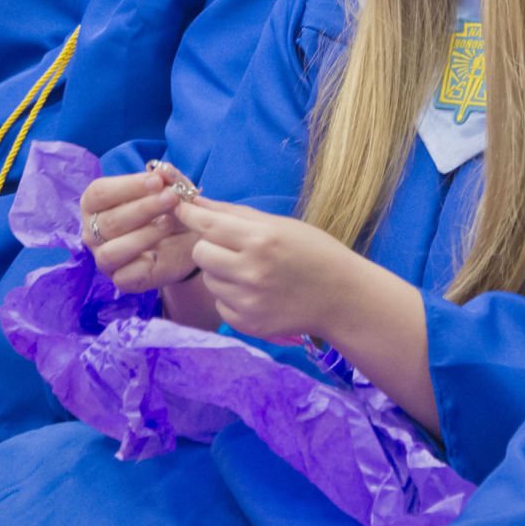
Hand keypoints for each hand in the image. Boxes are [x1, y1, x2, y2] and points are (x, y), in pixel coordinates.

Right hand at [81, 164, 198, 292]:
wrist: (188, 240)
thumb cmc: (168, 208)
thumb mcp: (171, 189)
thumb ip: (167, 179)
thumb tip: (164, 170)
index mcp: (95, 204)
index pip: (99, 193)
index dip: (127, 185)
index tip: (157, 181)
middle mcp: (93, 232)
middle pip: (109, 221)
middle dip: (143, 208)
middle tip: (172, 198)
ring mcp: (104, 258)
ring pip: (111, 251)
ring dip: (142, 235)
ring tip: (169, 223)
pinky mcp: (120, 280)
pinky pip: (122, 278)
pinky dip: (141, 266)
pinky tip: (159, 255)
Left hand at [174, 197, 362, 342]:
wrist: (342, 298)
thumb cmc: (314, 252)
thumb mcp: (279, 224)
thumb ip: (234, 214)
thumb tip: (196, 201)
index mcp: (260, 240)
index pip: (206, 224)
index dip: (189, 214)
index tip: (182, 208)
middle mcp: (251, 272)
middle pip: (200, 253)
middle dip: (209, 245)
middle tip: (231, 246)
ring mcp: (248, 302)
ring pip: (209, 279)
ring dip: (220, 272)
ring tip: (250, 270)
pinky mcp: (248, 324)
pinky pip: (220, 303)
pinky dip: (231, 296)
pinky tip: (256, 292)